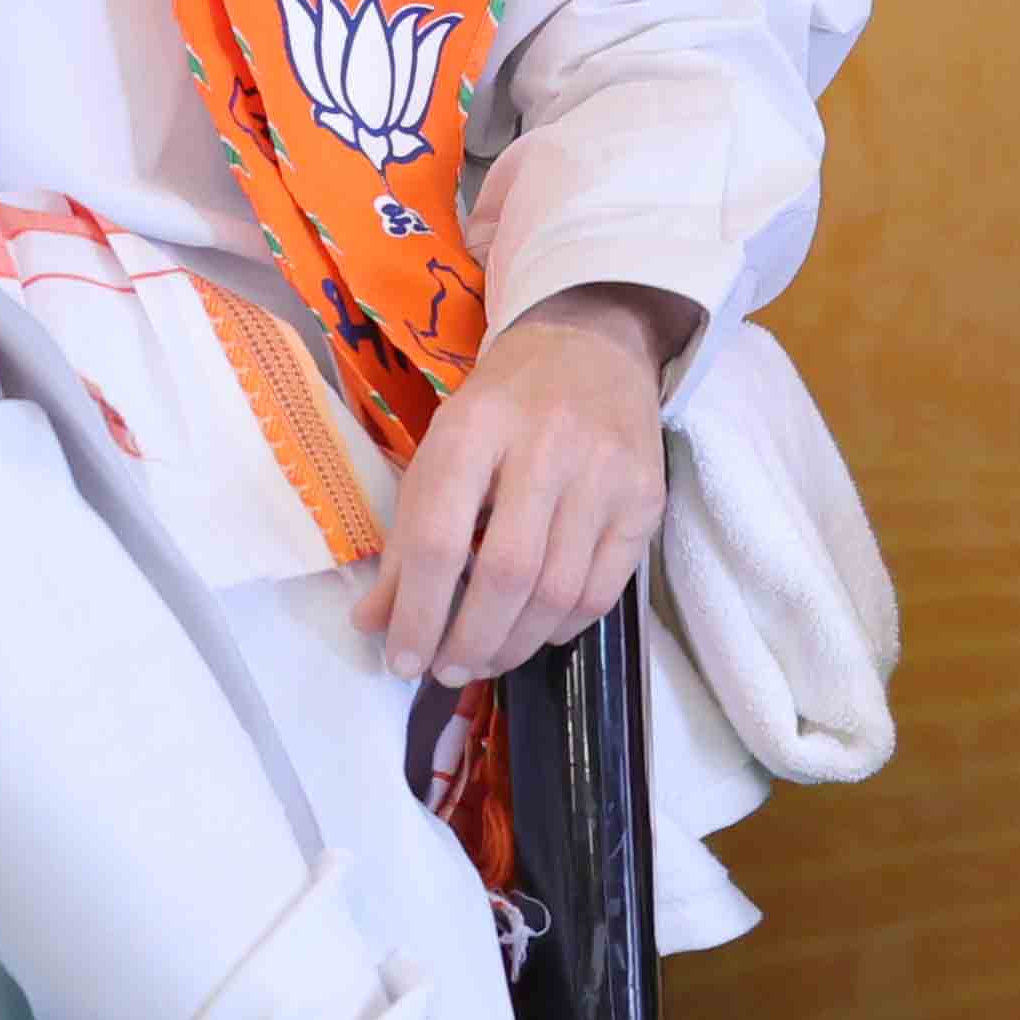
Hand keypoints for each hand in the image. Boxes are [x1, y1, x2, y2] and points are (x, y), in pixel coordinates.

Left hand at [363, 286, 681, 684]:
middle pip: (506, 573)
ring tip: (483, 659)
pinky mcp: (646, 500)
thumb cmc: (501, 407)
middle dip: (469, 640)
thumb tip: (372, 625)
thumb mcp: (440, 451)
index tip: (401, 660)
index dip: (417, 613)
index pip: (440, 538)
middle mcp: (545, 447)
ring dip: (512, 644)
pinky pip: (602, 593)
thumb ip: (406, 538)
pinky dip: (561, 628)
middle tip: (446, 672)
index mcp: (475, 427)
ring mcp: (604, 474)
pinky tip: (534, 632)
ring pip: (557, 592)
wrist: (590, 347)